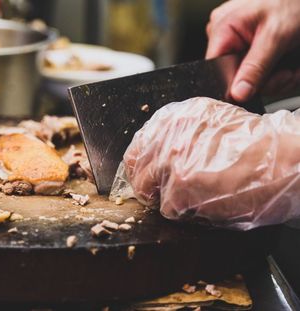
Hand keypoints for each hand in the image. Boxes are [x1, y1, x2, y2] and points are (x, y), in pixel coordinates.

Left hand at [123, 97, 299, 229]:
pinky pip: (168, 210)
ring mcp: (170, 165)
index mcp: (173, 119)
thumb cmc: (256, 144)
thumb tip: (157, 151)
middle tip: (165, 192)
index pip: (137, 147)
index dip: (141, 165)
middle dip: (149, 185)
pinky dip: (184, 212)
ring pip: (150, 192)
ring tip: (193, 197)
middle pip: (137, 171)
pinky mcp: (179, 192)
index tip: (146, 174)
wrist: (282, 160)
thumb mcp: (213, 121)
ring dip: (167, 199)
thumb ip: (180, 133)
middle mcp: (167, 139)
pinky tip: (203, 203)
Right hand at [206, 0, 299, 101]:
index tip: (261, 86)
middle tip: (287, 75)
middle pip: (235, 76)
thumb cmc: (295, 2)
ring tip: (291, 68)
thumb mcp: (277, 37)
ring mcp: (236, 40)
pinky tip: (287, 64)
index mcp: (222, 28)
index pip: (216, 71)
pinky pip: (256, 69)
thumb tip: (237, 93)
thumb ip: (257, 67)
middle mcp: (224, 34)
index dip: (237, 84)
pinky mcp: (249, 46)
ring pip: (248, 77)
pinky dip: (275, 72)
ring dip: (274, 79)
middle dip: (265, 81)